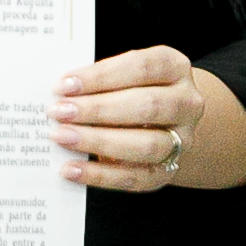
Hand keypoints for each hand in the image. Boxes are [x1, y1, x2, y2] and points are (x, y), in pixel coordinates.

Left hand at [50, 45, 203, 191]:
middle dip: (98, 109)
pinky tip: (72, 169)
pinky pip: (135, 177)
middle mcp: (186, 103)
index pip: (142, 67)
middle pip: (147, 106)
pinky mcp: (167, 171)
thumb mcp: (124, 74)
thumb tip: (59, 92)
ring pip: (146, 145)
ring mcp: (182, 140)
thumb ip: (98, 79)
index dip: (101, 76)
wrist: (166, 122)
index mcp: (174, 68)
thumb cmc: (132, 90)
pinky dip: (100, 175)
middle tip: (59, 111)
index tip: (65, 84)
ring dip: (99, 141)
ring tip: (62, 137)